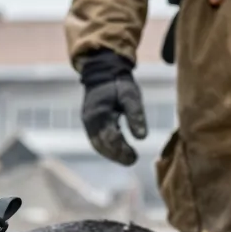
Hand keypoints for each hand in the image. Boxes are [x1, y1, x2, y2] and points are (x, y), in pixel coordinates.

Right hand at [79, 48, 147, 165]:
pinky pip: (96, 139)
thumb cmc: (118, 82)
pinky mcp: (90, 122)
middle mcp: (90, 121)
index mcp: (99, 114)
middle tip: (132, 161)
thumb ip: (136, 115)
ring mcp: (88, 122)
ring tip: (126, 159)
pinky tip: (118, 151)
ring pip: (97, 144)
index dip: (122, 150)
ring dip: (111, 154)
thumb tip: (142, 138)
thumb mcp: (131, 95)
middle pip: (101, 145)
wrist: (102, 70)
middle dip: (116, 155)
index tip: (135, 157)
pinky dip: (106, 148)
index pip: (110, 138)